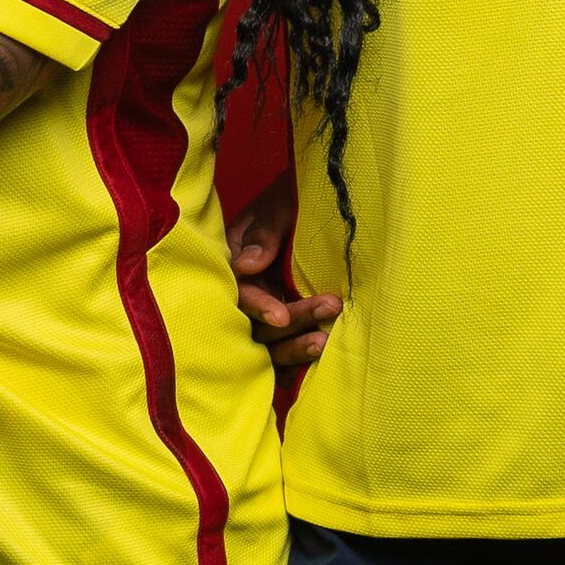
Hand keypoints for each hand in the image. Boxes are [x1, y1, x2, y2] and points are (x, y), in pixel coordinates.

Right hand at [227, 172, 340, 370]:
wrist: (315, 204)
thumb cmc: (292, 201)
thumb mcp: (278, 207)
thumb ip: (263, 233)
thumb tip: (247, 265)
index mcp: (234, 265)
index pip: (239, 293)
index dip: (257, 307)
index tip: (281, 316)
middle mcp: (245, 294)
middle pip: (256, 324)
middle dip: (293, 321)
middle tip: (329, 308)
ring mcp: (262, 314)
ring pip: (268, 345)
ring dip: (294, 348)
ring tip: (324, 342)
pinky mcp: (282, 327)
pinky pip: (281, 354)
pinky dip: (295, 363)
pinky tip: (319, 360)